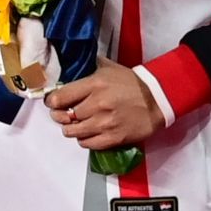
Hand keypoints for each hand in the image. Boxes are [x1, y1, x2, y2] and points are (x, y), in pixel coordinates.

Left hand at [45, 58, 165, 150]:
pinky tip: (89, 133)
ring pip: (73, 132)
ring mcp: (105, 123)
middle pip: (64, 117)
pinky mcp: (113, 138)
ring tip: (77, 125)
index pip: (60, 98)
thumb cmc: (132, 83)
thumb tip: (71, 66)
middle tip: (65, 115)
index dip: (52, 102)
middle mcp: (97, 104)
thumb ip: (89, 67)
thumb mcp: (109, 68)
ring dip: (72, 129)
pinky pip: (87, 144)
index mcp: (94, 84)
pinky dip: (85, 140)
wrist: (157, 100)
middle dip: (62, 116)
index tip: (53, 103)